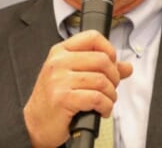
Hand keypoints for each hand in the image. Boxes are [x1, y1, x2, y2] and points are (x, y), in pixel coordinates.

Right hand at [23, 30, 132, 147]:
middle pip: (102, 59)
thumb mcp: (73, 77)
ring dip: (111, 95)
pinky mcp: (63, 98)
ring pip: (102, 80)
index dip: (109, 50)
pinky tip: (101, 110)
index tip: (112, 64)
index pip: (92, 37)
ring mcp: (59, 80)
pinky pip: (97, 98)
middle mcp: (58, 62)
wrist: (35, 124)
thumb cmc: (54, 100)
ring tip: (106, 101)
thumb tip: (126, 67)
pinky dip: (106, 107)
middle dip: (114, 77)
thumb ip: (100, 69)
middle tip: (111, 87)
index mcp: (60, 52)